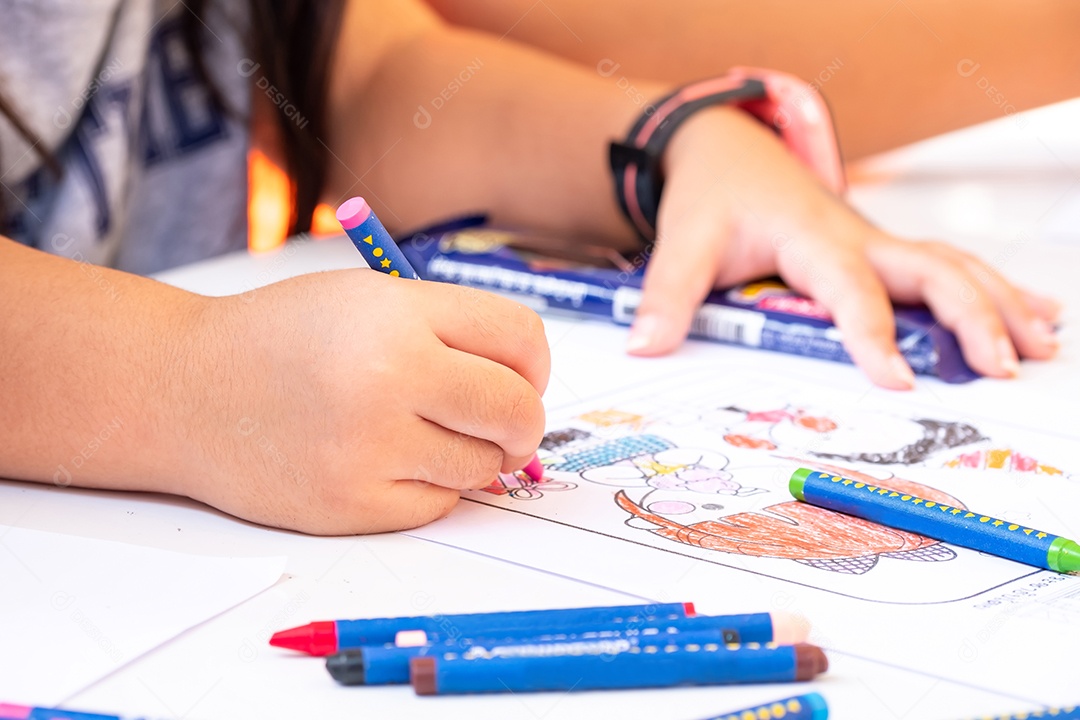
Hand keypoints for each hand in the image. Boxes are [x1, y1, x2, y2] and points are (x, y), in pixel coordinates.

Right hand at [181, 271, 548, 534]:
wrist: (186, 389)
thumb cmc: (285, 338)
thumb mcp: (367, 298)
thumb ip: (452, 330)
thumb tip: (530, 391)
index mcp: (398, 314)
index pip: (521, 341)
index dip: (533, 365)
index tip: (523, 378)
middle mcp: (388, 378)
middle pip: (516, 412)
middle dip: (523, 422)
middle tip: (506, 426)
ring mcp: (368, 448)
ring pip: (482, 466)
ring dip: (473, 456)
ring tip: (424, 435)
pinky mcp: (350, 504)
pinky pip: (438, 504)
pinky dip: (429, 487)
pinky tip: (387, 462)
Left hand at [625, 106, 1059, 388]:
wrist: (729, 153)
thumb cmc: (713, 198)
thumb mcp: (682, 241)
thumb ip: (666, 294)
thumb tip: (643, 348)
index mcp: (811, 237)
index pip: (850, 288)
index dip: (874, 334)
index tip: (900, 381)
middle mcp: (856, 237)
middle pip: (930, 269)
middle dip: (972, 316)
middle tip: (1002, 368)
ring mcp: (876, 242)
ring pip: (953, 264)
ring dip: (1001, 303)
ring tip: (1044, 346)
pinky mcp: (882, 250)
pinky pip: (950, 265)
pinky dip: (993, 289)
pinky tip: (1035, 314)